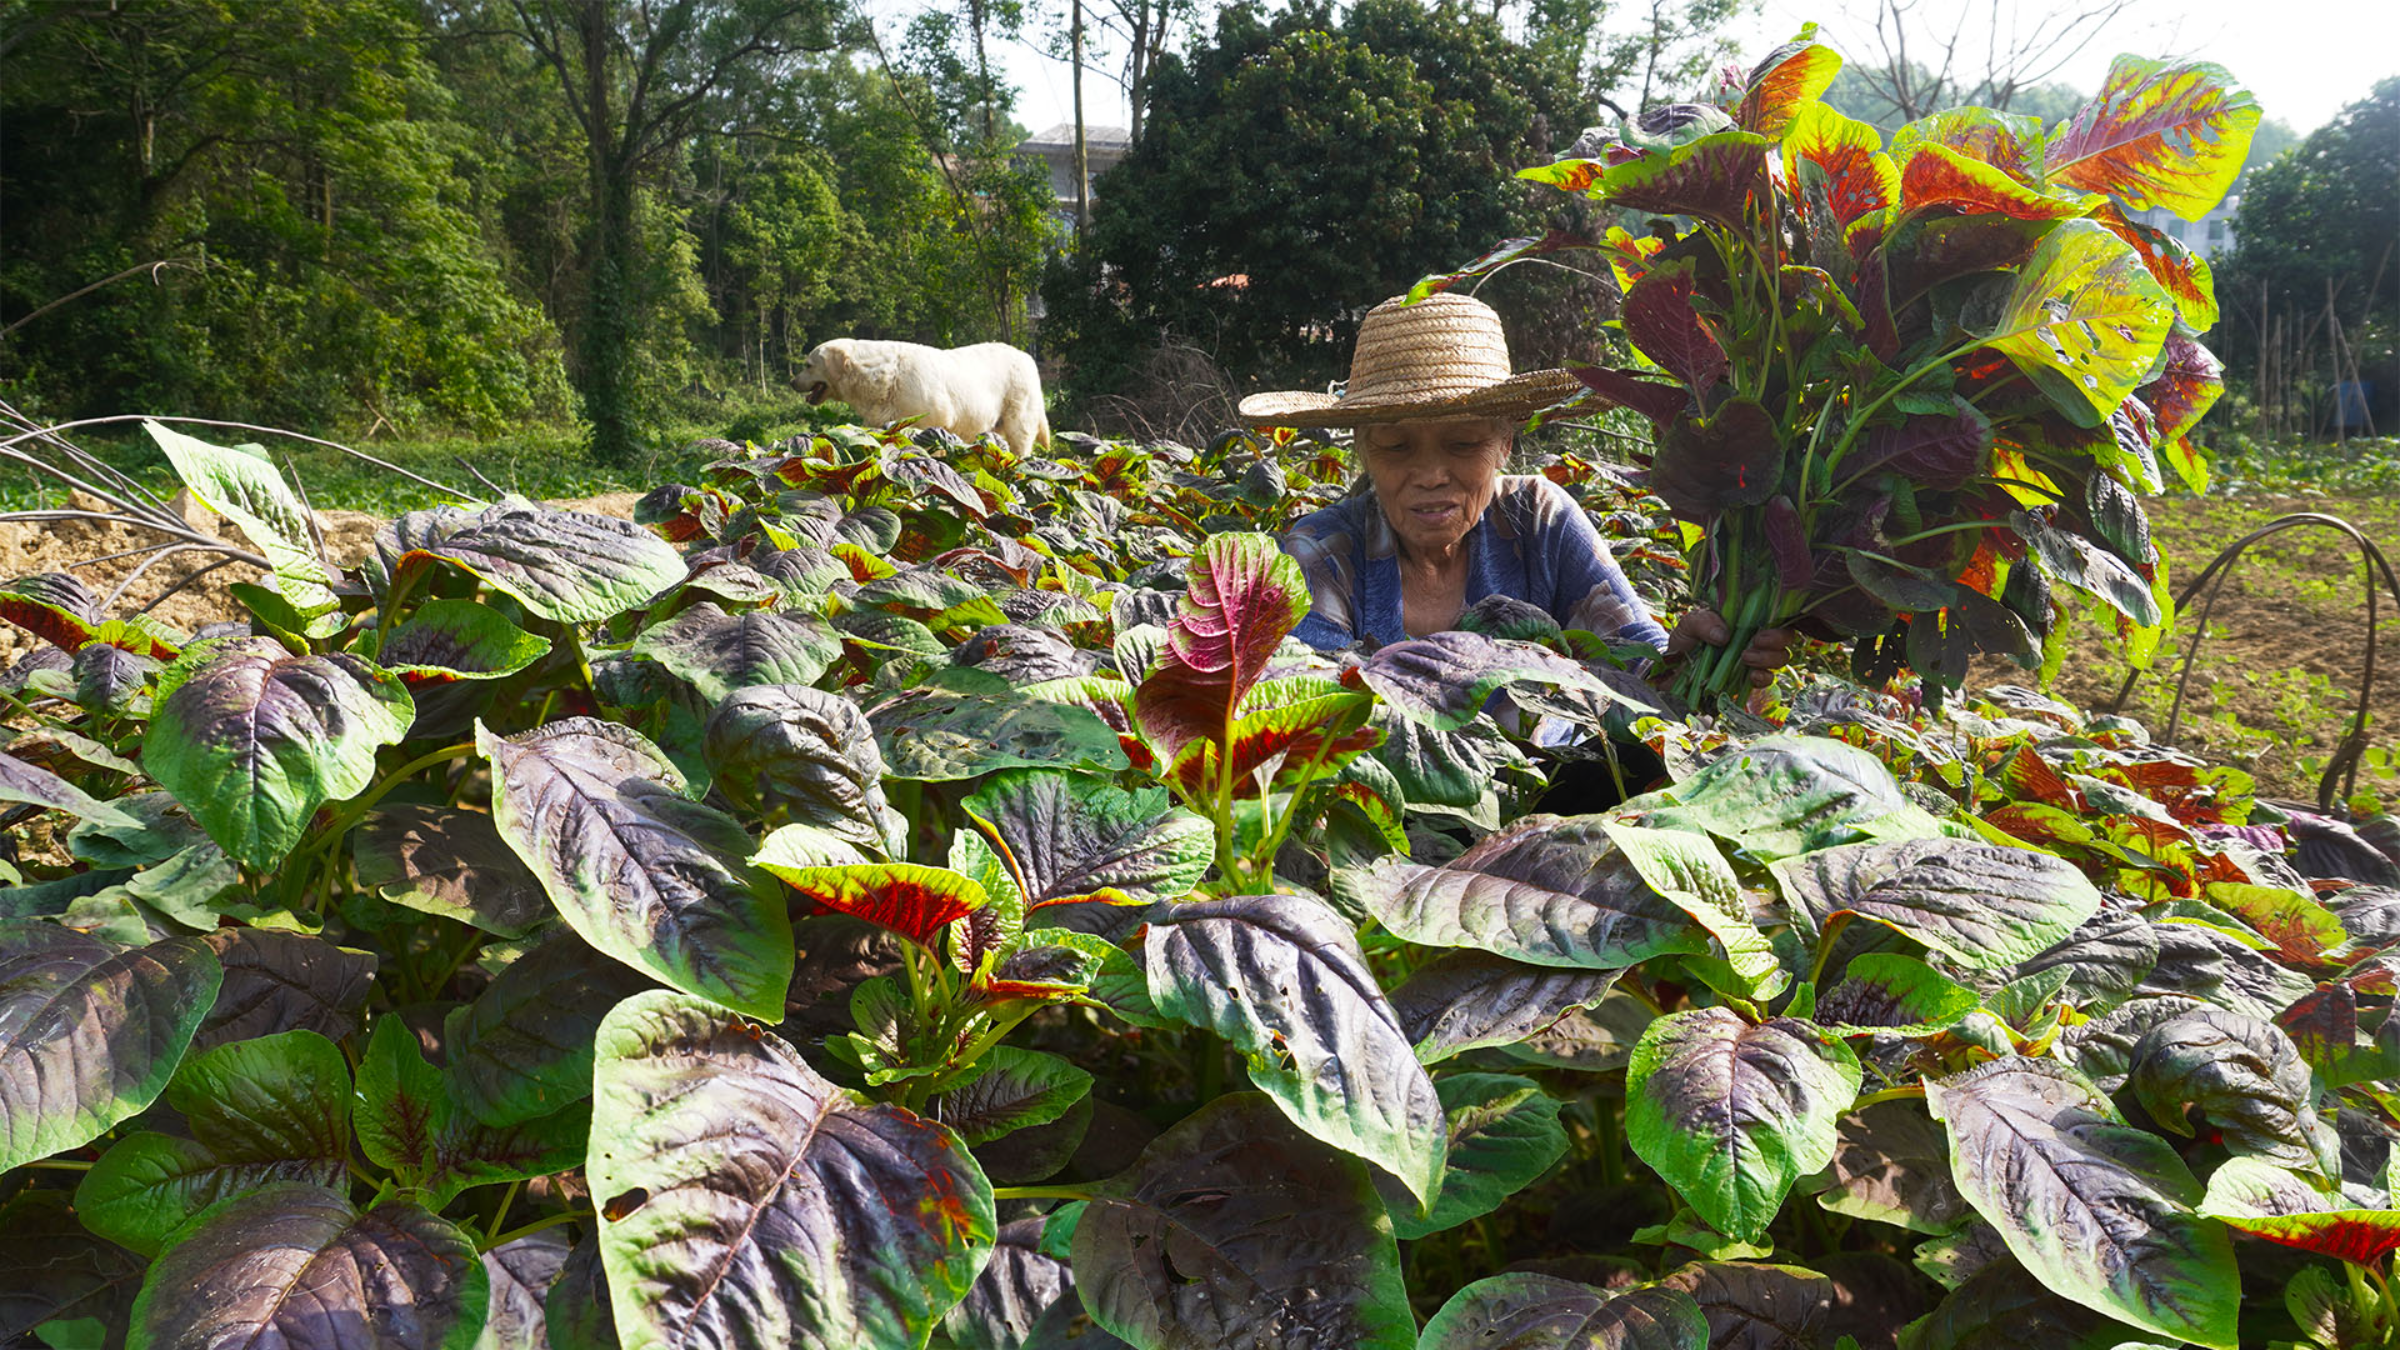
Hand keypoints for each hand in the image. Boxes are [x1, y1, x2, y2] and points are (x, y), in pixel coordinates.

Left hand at [1664, 609, 1795, 688]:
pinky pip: (1766, 680)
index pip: (1776, 618)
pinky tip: (1752, 677)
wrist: (1672, 669)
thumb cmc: (1685, 640)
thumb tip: (1723, 635)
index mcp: (1746, 621)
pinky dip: (1763, 679)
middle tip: (1755, 643)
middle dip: (1776, 642)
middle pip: (1784, 639)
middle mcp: (1755, 640)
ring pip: (1780, 658)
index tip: (1761, 632)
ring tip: (1746, 658)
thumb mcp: (1689, 624)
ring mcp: (1754, 661)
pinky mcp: (1747, 681)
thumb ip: (1703, 622)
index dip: (1779, 624)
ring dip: (1769, 659)